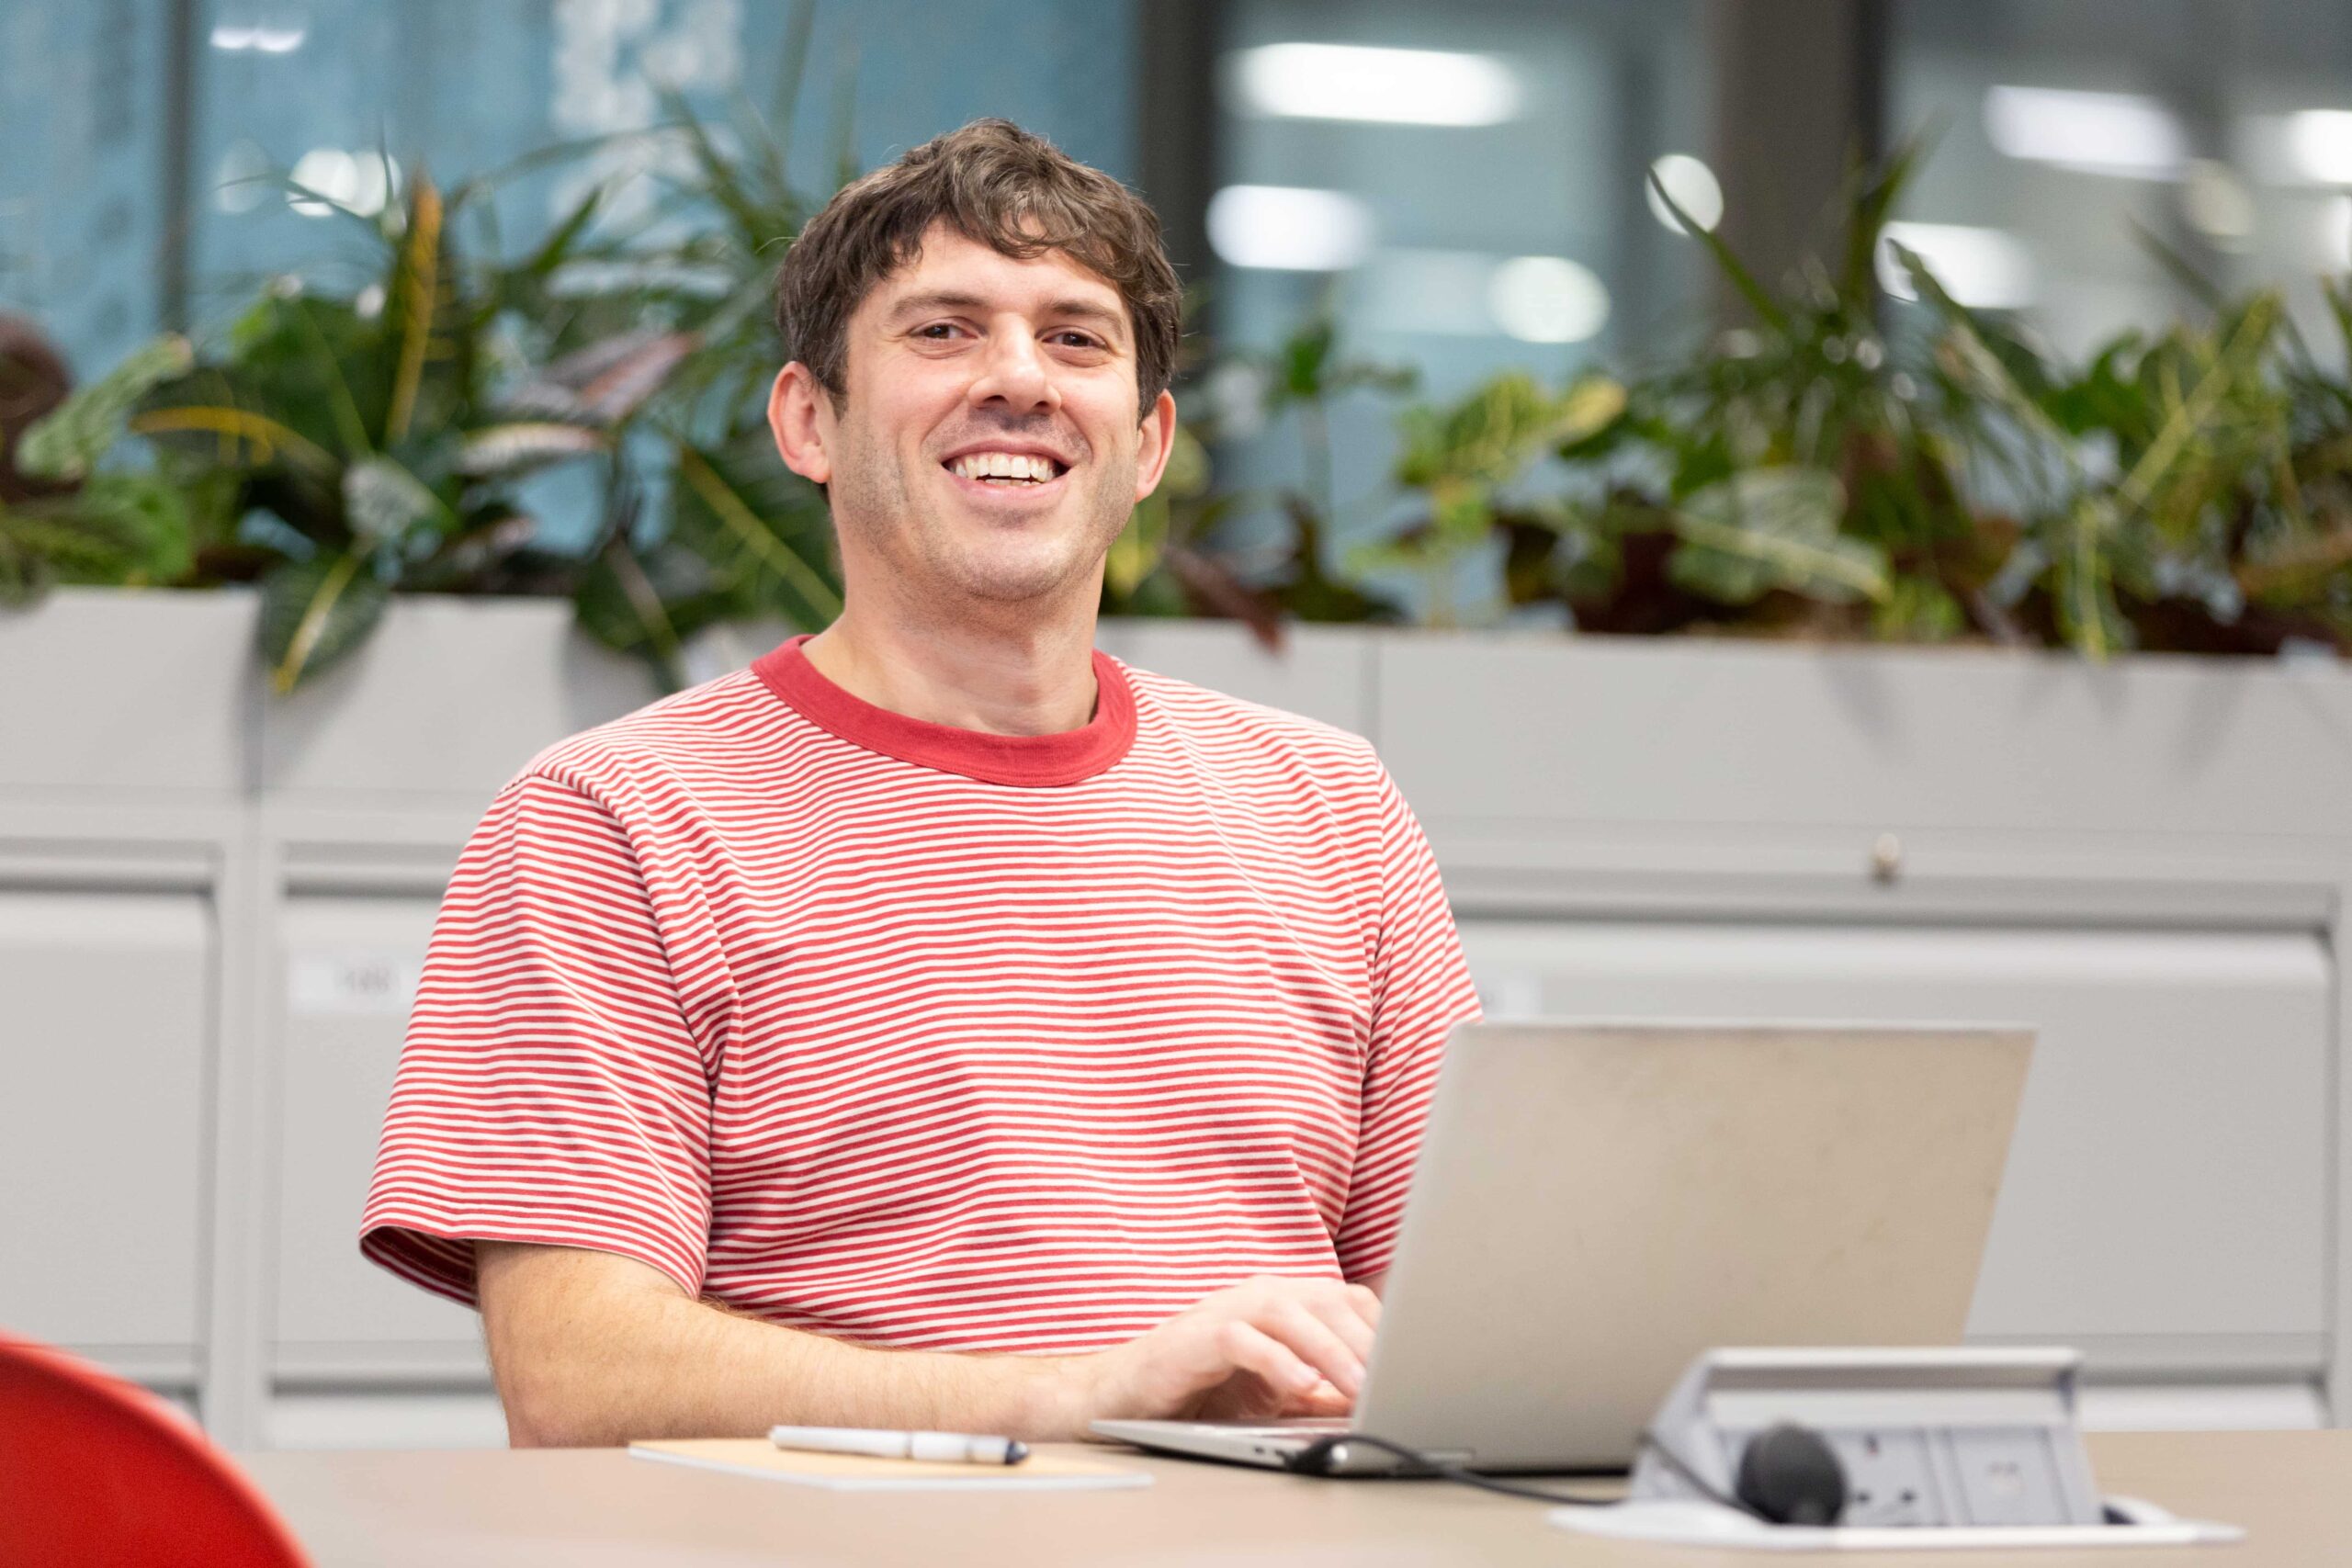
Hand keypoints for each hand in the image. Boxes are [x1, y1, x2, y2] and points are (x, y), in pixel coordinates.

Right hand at [1078, 1276, 1381, 1424]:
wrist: (1129, 1392)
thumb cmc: (1205, 1388)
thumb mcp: (1277, 1390)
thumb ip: (1322, 1389)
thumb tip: (1375, 1399)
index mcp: (1286, 1302)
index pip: (1348, 1300)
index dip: (1383, 1328)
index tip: (1414, 1361)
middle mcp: (1261, 1296)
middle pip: (1327, 1301)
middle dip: (1368, 1341)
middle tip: (1399, 1377)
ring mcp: (1228, 1310)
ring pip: (1291, 1313)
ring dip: (1331, 1350)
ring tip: (1361, 1384)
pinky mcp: (1198, 1336)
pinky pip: (1244, 1340)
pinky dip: (1277, 1361)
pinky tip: (1301, 1386)